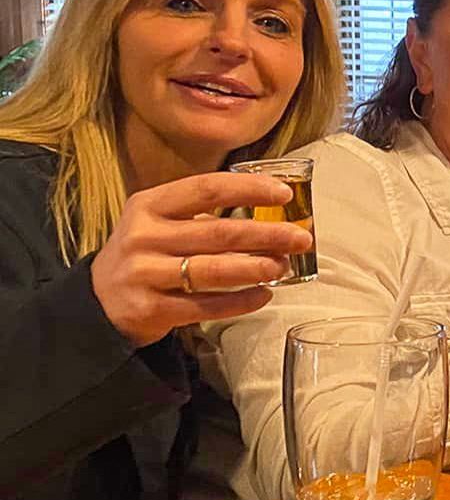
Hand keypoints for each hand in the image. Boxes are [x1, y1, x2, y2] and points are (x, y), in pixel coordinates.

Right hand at [90, 173, 313, 347]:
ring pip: (213, 270)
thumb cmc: (145, 254)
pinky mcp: (150, 309)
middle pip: (218, 233)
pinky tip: (264, 295)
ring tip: (284, 266)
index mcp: (149, 206)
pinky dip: (241, 302)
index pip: (206, 189)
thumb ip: (201, 214)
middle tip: (301, 237)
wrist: (98, 301)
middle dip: (266, 234)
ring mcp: (145, 274)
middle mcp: (144, 237)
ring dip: (256, 268)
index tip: (284, 193)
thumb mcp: (158, 222)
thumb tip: (270, 213)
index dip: (249, 189)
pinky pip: (206, 307)